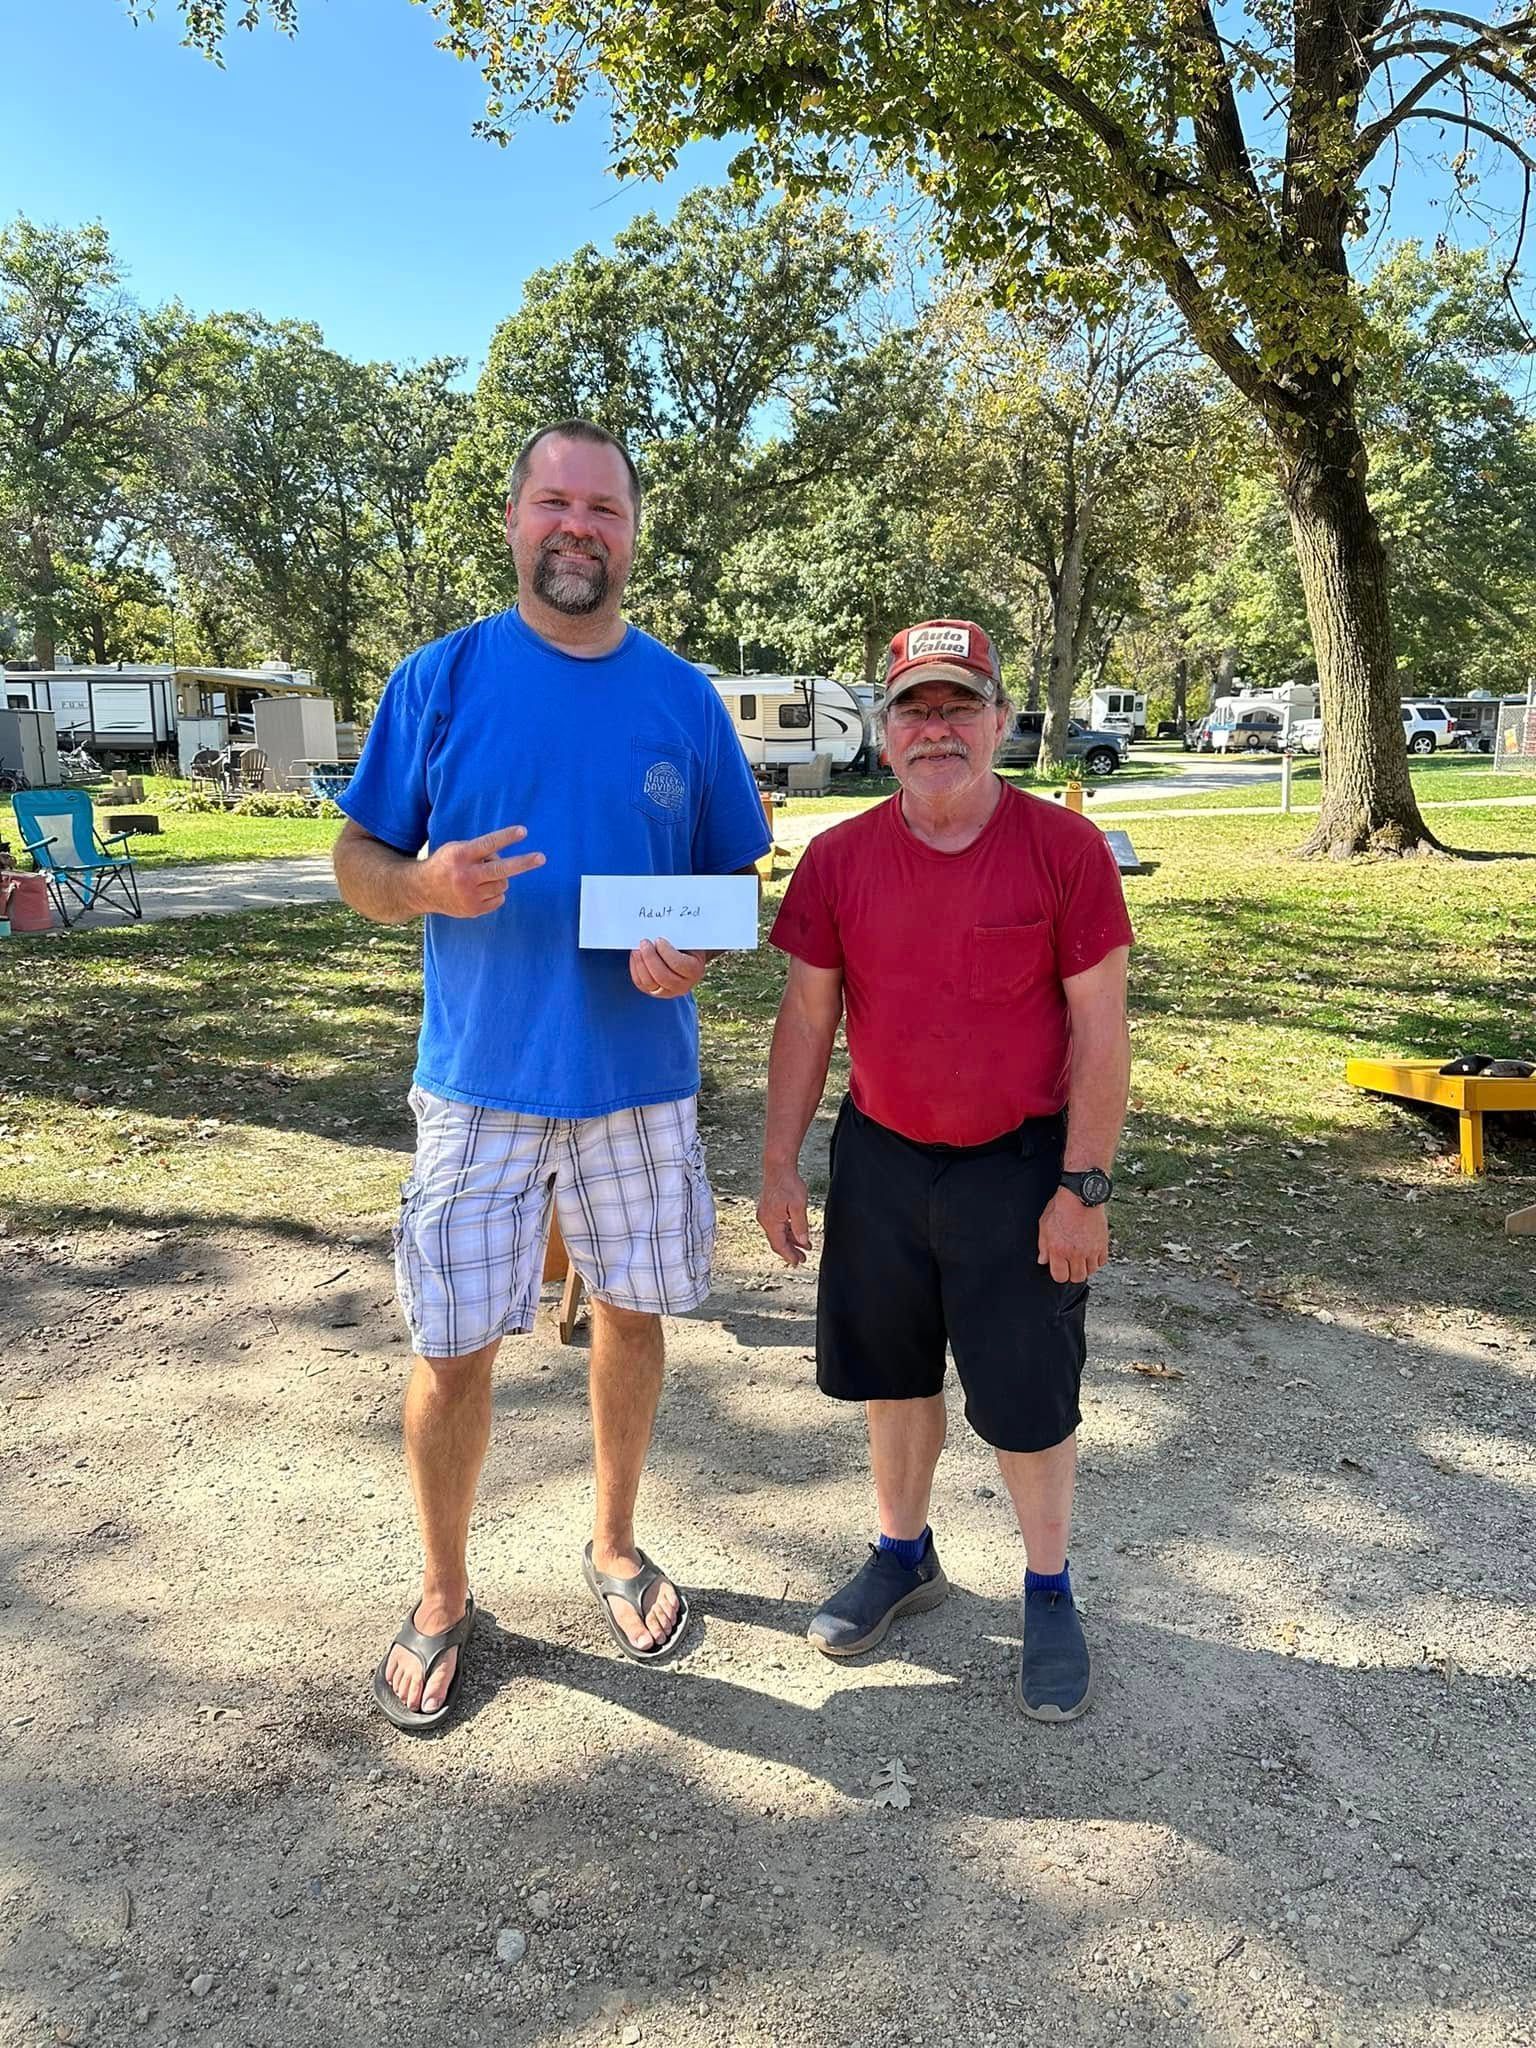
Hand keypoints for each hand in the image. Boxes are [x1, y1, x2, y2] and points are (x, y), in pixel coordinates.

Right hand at [415, 824, 543, 918]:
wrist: (422, 890)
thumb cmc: (445, 864)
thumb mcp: (456, 849)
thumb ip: (479, 851)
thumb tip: (507, 859)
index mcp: (460, 855)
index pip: (487, 844)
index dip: (506, 837)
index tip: (524, 831)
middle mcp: (465, 876)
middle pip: (501, 870)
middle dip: (523, 863)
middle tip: (541, 857)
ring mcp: (469, 895)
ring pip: (503, 884)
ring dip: (499, 878)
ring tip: (482, 876)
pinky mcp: (473, 909)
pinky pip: (499, 898)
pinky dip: (495, 893)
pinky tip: (480, 890)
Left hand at [629, 936, 707, 998]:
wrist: (686, 958)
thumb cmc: (686, 947)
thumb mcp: (687, 941)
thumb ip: (677, 939)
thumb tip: (658, 933)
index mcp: (694, 971)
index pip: (679, 965)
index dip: (666, 952)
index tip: (659, 939)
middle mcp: (683, 986)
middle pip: (663, 977)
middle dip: (650, 958)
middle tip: (644, 942)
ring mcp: (668, 992)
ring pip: (650, 982)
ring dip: (640, 964)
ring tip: (636, 949)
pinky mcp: (654, 992)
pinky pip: (641, 984)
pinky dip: (635, 969)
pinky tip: (635, 956)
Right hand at [757, 1167, 812, 1265]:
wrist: (778, 1167)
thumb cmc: (788, 1184)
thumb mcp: (798, 1206)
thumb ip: (800, 1226)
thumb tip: (803, 1242)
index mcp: (771, 1221)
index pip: (779, 1245)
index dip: (789, 1255)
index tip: (798, 1263)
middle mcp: (765, 1220)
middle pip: (778, 1241)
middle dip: (790, 1251)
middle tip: (802, 1259)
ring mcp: (766, 1214)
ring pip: (778, 1234)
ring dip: (791, 1241)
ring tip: (804, 1248)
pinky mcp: (769, 1209)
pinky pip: (778, 1225)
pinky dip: (788, 1231)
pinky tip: (797, 1233)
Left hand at [1037, 1188, 1109, 1283]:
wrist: (1081, 1195)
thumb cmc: (1061, 1206)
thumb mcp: (1044, 1225)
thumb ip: (1043, 1246)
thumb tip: (1043, 1260)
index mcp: (1058, 1249)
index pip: (1060, 1276)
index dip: (1059, 1274)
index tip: (1060, 1268)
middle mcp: (1075, 1253)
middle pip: (1077, 1277)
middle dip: (1072, 1273)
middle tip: (1071, 1264)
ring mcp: (1090, 1250)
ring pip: (1091, 1271)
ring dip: (1085, 1266)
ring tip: (1081, 1256)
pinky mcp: (1102, 1244)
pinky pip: (1102, 1261)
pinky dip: (1097, 1259)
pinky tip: (1091, 1251)